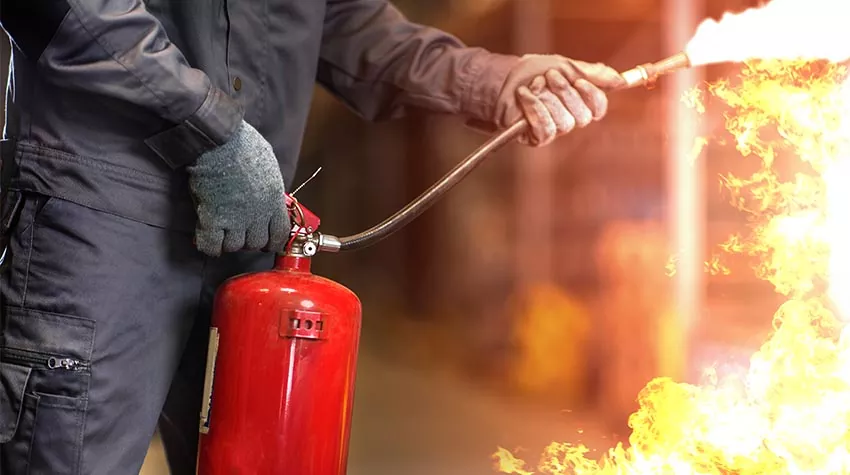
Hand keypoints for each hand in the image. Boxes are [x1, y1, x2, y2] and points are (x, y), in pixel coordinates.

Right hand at [188, 121, 290, 256]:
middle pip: (257, 243)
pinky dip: (208, 245)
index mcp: (274, 199)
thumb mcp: (269, 165)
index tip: (266, 239)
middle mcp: (258, 213)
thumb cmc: (243, 144)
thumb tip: (268, 195)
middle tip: (239, 230)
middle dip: (248, 240)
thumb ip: (270, 186)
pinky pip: (211, 245)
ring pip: (235, 246)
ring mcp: (236, 219)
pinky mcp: (212, 219)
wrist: (219, 140)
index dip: (273, 240)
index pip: (281, 234)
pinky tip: (205, 236)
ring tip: (221, 230)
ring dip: (227, 241)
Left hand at [495, 55, 624, 145]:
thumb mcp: (566, 66)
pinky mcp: (536, 137)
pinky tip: (525, 95)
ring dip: (547, 99)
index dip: (592, 96)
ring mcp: (553, 130)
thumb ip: (593, 73)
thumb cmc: (533, 72)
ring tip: (534, 85)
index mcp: (580, 102)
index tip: (579, 81)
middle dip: (565, 93)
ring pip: (564, 123)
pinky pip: (545, 128)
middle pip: (582, 117)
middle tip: (550, 76)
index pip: (598, 107)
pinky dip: (535, 108)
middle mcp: (569, 118)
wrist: (503, 78)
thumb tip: (620, 79)